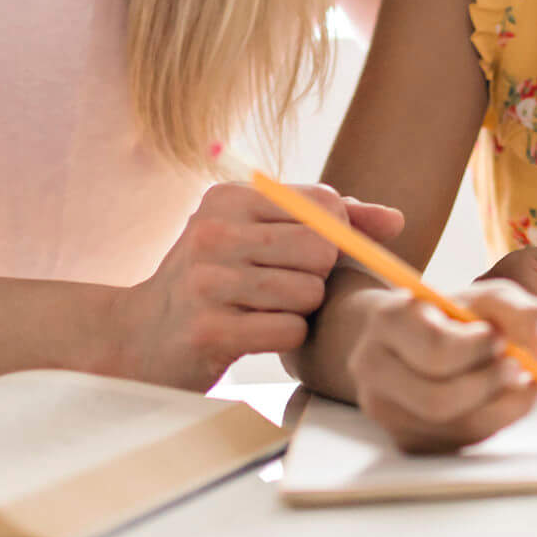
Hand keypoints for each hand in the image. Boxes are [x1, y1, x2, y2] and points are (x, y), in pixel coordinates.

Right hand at [121, 181, 404, 391]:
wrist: (140, 338)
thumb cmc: (215, 281)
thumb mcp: (257, 235)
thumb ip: (328, 222)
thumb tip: (396, 220)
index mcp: (228, 199)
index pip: (323, 203)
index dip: (334, 235)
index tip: (307, 255)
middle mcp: (213, 233)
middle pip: (321, 249)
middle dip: (318, 276)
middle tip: (285, 287)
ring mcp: (207, 282)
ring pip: (309, 292)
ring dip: (300, 310)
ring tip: (264, 309)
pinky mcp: (208, 331)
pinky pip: (290, 330)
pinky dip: (285, 337)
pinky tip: (254, 333)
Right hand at [342, 280, 536, 453]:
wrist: (419, 338)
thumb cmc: (459, 316)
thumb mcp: (494, 299)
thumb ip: (529, 316)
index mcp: (389, 319)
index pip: (437, 349)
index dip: (480, 350)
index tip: (501, 338)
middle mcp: (373, 367)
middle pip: (439, 399)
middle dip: (491, 386)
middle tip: (519, 368)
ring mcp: (385, 410)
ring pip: (453, 427)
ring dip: (499, 407)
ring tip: (517, 381)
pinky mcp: (406, 439)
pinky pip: (456, 443)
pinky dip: (491, 423)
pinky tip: (498, 399)